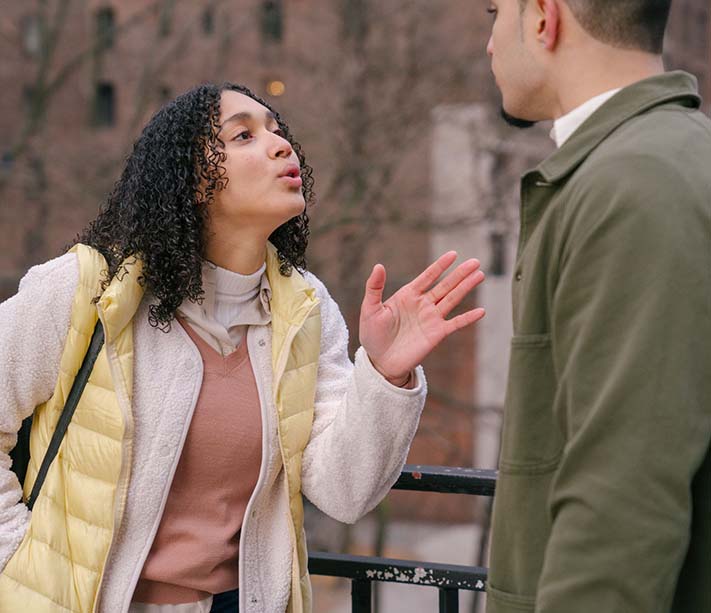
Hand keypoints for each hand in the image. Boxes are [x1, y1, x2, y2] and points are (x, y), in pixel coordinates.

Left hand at [359, 251, 485, 384]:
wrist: (380, 361)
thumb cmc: (372, 334)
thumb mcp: (370, 309)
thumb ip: (374, 287)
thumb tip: (378, 266)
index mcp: (408, 295)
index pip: (427, 276)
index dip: (440, 266)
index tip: (453, 254)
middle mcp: (423, 304)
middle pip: (445, 285)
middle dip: (460, 273)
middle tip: (475, 261)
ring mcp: (431, 319)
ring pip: (453, 299)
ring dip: (466, 287)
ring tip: (480, 275)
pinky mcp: (436, 334)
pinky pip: (455, 324)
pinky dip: (468, 318)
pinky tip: (481, 311)